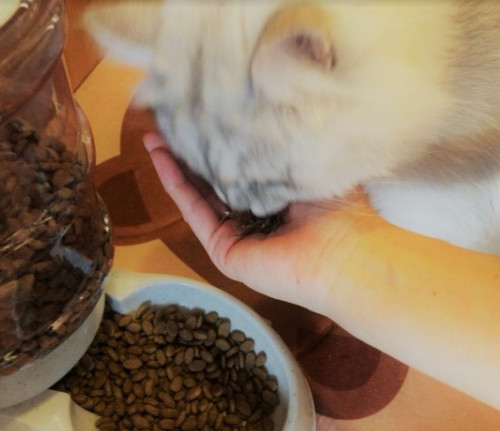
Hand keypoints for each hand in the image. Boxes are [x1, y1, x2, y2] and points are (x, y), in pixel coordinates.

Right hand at [143, 132, 387, 314]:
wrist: (346, 254)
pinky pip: (195, 214)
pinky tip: (161, 160)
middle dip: (189, 154)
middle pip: (214, 183)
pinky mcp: (225, 251)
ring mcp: (238, 237)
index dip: (219, 145)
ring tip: (153, 137)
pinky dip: (176, 186)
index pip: (241, 170)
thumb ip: (286, 147)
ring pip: (199, 197)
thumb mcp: (310, 165)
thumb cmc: (341, 212)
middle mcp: (255, 219)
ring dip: (174, 168)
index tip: (203, 117)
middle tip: (170, 123)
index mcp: (277, 200)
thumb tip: (273, 107)